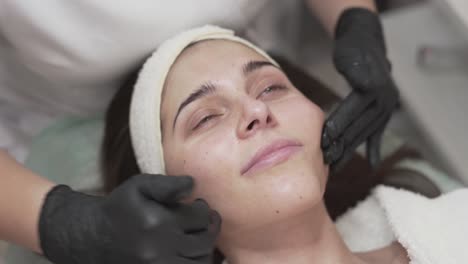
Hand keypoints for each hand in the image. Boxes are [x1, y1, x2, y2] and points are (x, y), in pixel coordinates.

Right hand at [39, 174, 220, 263]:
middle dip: (209, 227)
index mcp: (157, 223)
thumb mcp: (139, 186)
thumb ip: (168, 183)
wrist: (94, 237)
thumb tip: (194, 184)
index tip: (197, 205)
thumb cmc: (121, 208)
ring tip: (198, 236)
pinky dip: (195, 261)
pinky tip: (191, 251)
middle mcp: (159, 250)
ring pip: (201, 261)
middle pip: (205, 241)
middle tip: (202, 220)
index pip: (200, 217)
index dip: (203, 209)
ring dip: (205, 248)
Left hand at [322, 8, 398, 170]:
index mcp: (374, 88)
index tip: (323, 142)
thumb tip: (363, 85)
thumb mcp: (350, 55)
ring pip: (365, 133)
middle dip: (340, 144)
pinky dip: (374, 149)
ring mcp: (386, 107)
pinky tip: (371, 164)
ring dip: (351, 150)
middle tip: (323, 161)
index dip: (337, 127)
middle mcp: (384, 99)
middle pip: (359, 127)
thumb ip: (356, 71)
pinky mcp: (383, 111)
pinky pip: (377, 133)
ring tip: (336, 167)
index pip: (352, 112)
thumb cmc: (351, 48)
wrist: (365, 41)